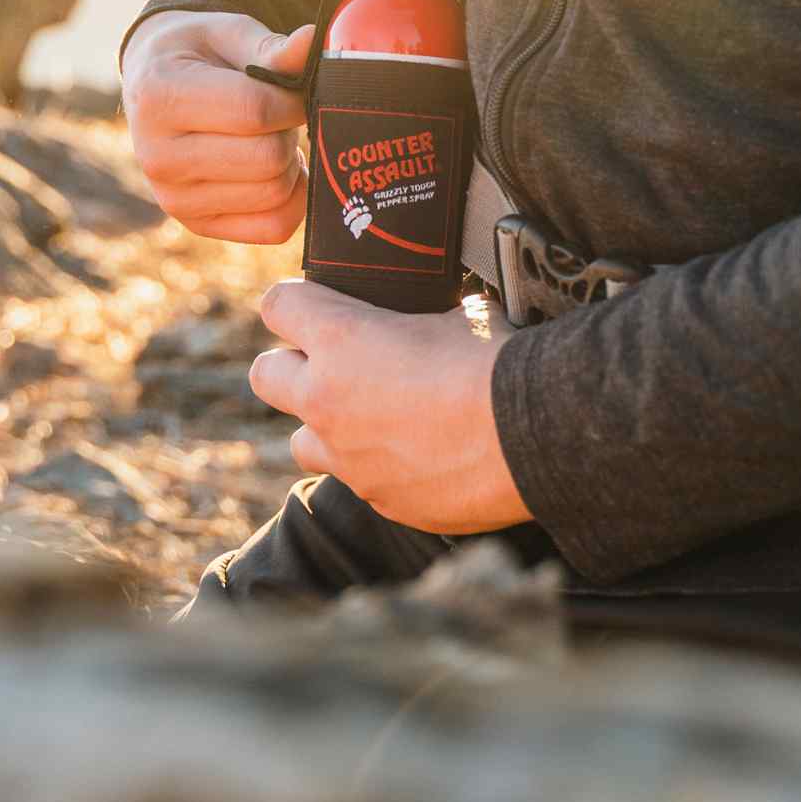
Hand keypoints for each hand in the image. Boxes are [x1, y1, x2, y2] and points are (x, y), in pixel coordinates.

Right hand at [121, 11, 312, 243]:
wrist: (155, 88)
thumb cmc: (197, 55)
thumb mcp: (226, 34)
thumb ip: (271, 48)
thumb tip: (313, 41)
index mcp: (160, 98)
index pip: (254, 110)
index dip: (292, 99)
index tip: (293, 88)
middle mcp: (157, 157)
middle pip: (268, 158)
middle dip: (288, 131)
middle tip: (278, 114)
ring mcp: (174, 199)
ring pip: (275, 193)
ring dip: (289, 162)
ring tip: (268, 137)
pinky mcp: (197, 224)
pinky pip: (274, 226)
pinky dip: (292, 198)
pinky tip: (274, 169)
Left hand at [249, 279, 531, 533]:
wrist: (535, 435)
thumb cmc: (497, 363)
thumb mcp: (460, 314)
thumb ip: (425, 317)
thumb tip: (438, 317)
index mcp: (341, 338)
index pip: (277, 306)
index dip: (295, 302)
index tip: (314, 304)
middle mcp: (326, 399)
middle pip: (265, 375)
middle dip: (291, 366)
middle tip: (330, 364)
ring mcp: (348, 458)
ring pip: (301, 441)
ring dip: (326, 426)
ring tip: (370, 418)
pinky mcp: (378, 499)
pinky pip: (358, 481)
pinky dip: (377, 467)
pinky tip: (419, 455)